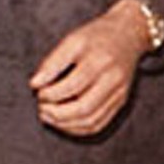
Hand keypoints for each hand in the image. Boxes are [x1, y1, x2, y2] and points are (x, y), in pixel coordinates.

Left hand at [29, 0, 151, 136]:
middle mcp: (112, 80)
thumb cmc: (96, 37)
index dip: (50, 94)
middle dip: (57, 114)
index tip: (38, 91)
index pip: (72, 86)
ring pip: (91, 121)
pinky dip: (78, 128)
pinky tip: (63, 122)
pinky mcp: (120, 102)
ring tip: (48, 116)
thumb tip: (35, 84)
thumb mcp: (72, 40)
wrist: (128, 35)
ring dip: (65, 124)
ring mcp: (119, 94)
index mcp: (99, 61)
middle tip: (41, 108)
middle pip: (84, 108)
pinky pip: (99, 124)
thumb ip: (52, 62)